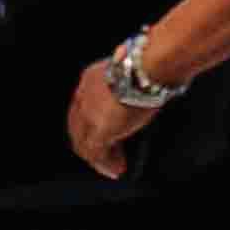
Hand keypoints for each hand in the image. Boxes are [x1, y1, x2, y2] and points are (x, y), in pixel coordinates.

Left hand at [73, 37, 174, 177]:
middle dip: (90, 142)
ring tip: (112, 166)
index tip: (102, 130)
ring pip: (83, 141)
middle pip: (77, 125)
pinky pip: (96, 153)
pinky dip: (105, 164)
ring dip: (98, 157)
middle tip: (106, 154)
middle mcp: (85, 96)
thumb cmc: (152, 60)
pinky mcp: (100, 129)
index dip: (90, 121)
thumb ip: (134, 82)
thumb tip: (148, 86)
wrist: (149, 66)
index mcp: (92, 77)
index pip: (83, 105)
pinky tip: (114, 169)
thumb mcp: (136, 70)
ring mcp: (90, 114)